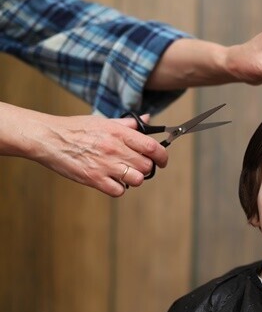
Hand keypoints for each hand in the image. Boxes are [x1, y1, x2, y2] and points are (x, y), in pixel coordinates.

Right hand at [37, 115, 168, 196]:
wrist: (49, 139)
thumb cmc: (75, 129)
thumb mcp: (103, 121)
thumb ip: (127, 124)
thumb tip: (146, 120)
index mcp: (119, 133)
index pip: (152, 147)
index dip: (162, 156)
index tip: (162, 160)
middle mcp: (115, 149)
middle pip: (147, 166)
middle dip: (146, 167)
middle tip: (137, 166)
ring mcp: (105, 165)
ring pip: (137, 180)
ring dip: (134, 178)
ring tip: (124, 173)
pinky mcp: (94, 179)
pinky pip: (119, 191)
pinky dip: (118, 188)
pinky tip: (111, 181)